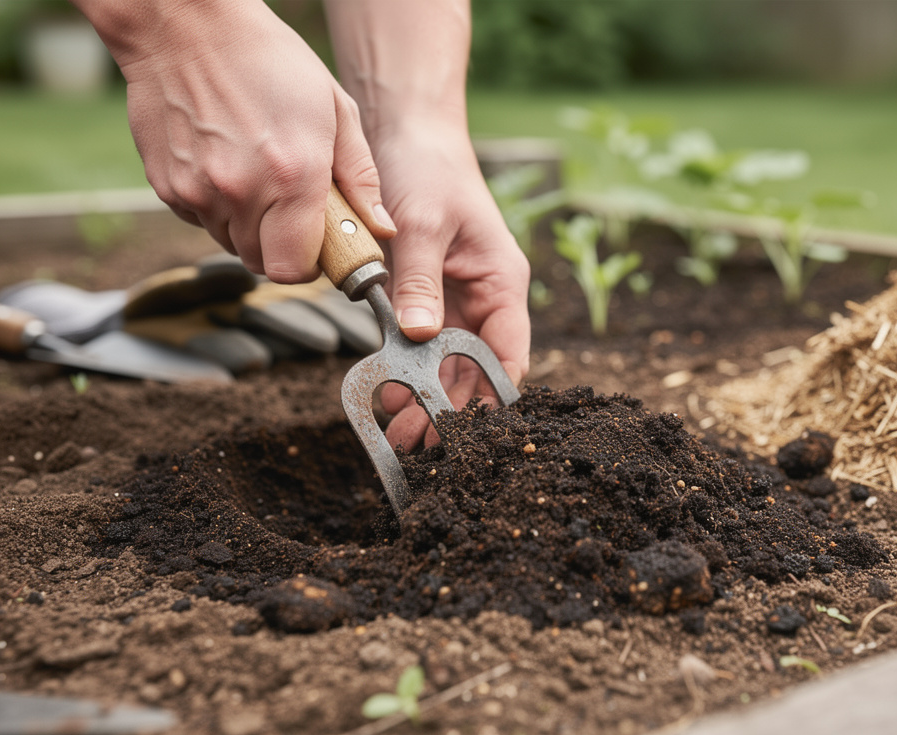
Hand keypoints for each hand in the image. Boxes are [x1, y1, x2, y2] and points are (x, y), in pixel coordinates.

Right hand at [78, 0, 395, 282]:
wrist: (186, 26)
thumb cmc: (270, 60)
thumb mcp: (335, 109)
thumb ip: (360, 176)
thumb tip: (380, 228)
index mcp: (293, 177)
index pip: (296, 269)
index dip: (311, 264)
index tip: (318, 245)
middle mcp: (241, 192)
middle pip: (262, 263)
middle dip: (282, 247)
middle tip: (291, 209)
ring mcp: (198, 191)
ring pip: (230, 243)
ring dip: (249, 227)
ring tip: (257, 176)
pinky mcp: (166, 186)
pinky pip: (200, 220)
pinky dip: (216, 207)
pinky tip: (225, 163)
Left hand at [370, 122, 530, 450]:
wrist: (407, 130)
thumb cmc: (429, 168)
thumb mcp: (424, 224)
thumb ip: (419, 281)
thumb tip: (417, 335)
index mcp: (502, 283)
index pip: (509, 353)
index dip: (492, 395)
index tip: (465, 430)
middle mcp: (484, 298)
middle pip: (477, 368)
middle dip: (452, 408)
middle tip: (419, 443)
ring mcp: (454, 299)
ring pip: (447, 363)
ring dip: (427, 396)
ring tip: (400, 432)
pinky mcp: (423, 295)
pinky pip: (418, 343)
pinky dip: (405, 369)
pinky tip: (386, 394)